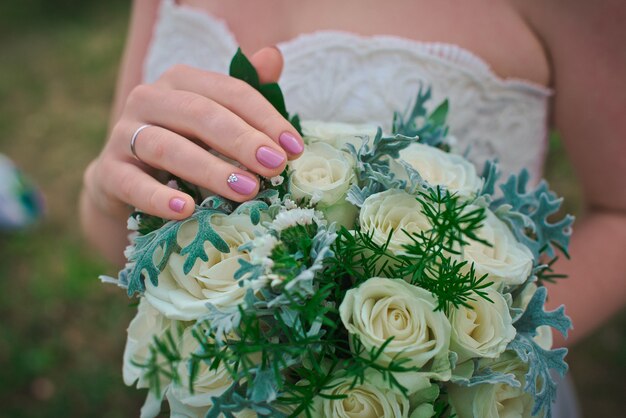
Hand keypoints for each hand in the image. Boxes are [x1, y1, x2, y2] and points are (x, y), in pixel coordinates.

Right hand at [84, 47, 302, 220]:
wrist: (129, 182)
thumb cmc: (186, 146)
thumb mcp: (218, 121)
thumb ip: (245, 95)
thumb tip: (274, 56)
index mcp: (182, 81)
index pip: (229, 92)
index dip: (265, 118)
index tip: (295, 149)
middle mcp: (150, 99)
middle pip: (199, 114)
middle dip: (242, 141)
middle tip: (275, 166)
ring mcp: (124, 134)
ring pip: (167, 148)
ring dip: (210, 169)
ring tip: (246, 190)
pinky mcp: (109, 172)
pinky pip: (131, 183)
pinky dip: (159, 197)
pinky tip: (186, 209)